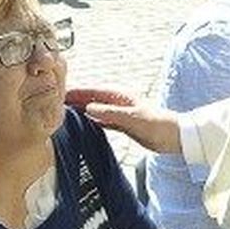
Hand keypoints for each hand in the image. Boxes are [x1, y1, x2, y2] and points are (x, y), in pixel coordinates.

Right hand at [66, 87, 183, 154]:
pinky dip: (92, 121)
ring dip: (82, 111)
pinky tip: (82, 124)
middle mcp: (118, 102)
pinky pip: (102, 121)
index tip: (61, 93)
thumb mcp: (131, 118)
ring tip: (64, 113)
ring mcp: (120, 113)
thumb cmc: (156, 124)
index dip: (77, 92)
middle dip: (76, 100)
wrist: (173, 136)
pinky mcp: (123, 125)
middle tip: (56, 103)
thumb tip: (88, 108)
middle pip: (92, 99)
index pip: (93, 91)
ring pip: (96, 110)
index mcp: (120, 96)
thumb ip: (109, 112)